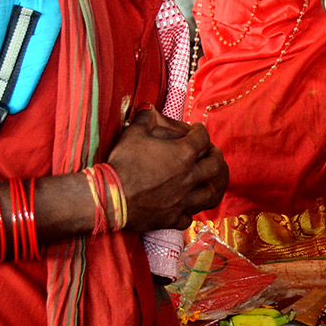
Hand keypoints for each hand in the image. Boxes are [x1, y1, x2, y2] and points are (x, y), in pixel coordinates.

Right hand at [106, 110, 228, 230]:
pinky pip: (189, 216)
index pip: (202, 138)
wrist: (110, 197)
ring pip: (209, 194)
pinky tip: (186, 206)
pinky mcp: (173, 218)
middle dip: (215, 157)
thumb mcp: (132, 133)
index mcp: (183, 154)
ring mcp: (183, 200)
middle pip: (214, 166)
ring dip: (211, 185)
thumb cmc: (122, 162)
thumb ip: (145, 117)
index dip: (200, 131)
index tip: (197, 130)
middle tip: (212, 153)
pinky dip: (189, 210)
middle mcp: (189, 177)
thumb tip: (148, 106)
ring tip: (209, 180)